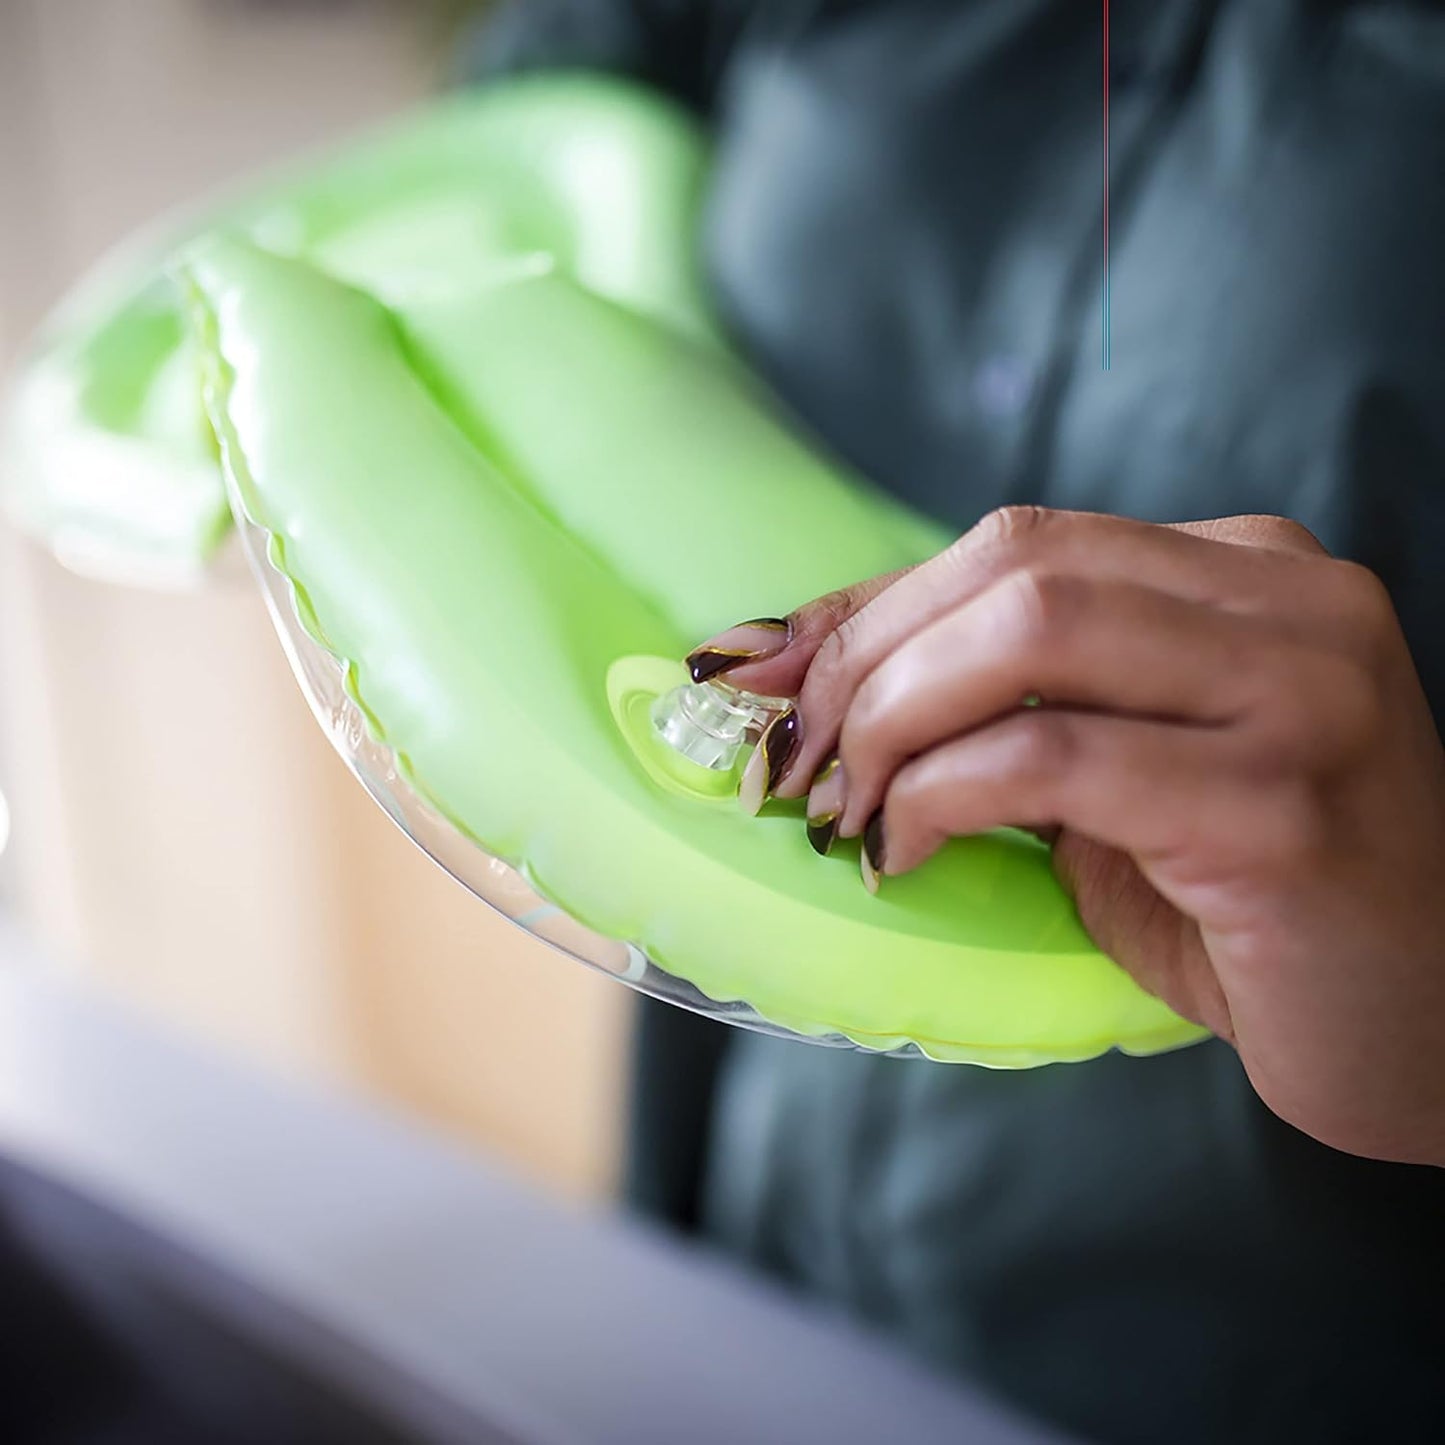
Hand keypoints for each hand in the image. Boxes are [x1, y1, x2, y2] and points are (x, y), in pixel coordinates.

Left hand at [686, 508, 1444, 1166]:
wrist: (1427, 1028)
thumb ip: (1013, 703)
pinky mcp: (1281, 805)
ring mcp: (1301, 694)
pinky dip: (939, 797)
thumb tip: (813, 677)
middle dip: (863, 657)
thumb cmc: (1253, 903)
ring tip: (839, 810)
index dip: (866, 605)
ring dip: (889, 722)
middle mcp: (1292, 605)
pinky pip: (1051, 758)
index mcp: (1254, 572)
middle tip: (793, 759)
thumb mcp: (1120, 775)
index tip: (760, 673)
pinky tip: (903, 854)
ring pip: (1027, 635)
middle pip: (1014, 565)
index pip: (1018, 544)